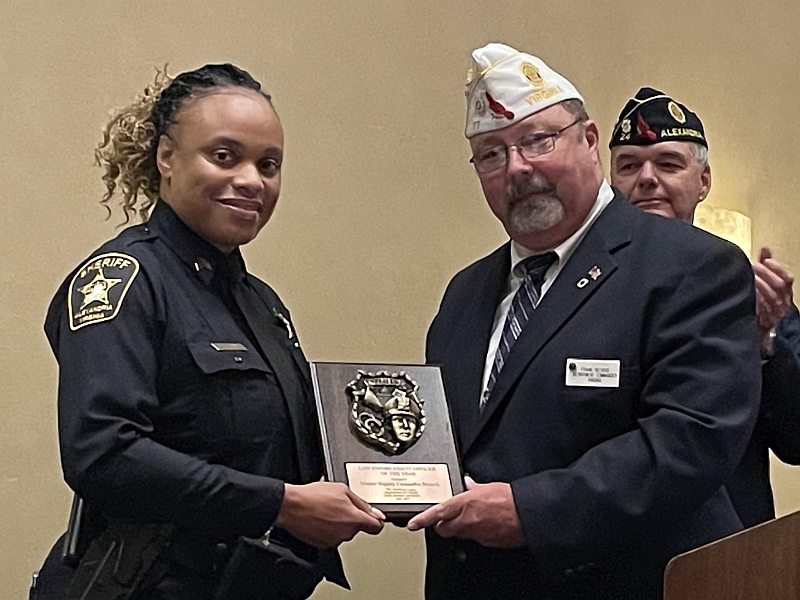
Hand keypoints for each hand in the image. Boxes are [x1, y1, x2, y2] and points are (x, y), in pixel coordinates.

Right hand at [275, 481, 384, 547]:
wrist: (291, 506)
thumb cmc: (313, 496)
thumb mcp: (342, 489)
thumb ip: (362, 503)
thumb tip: (376, 513)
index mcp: (354, 519)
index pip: (376, 527)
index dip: (376, 520)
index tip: (373, 517)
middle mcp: (346, 533)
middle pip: (358, 528)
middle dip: (353, 518)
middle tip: (341, 505)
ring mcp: (334, 540)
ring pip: (345, 532)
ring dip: (340, 523)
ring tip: (327, 510)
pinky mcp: (323, 544)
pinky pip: (332, 536)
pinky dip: (329, 529)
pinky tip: (321, 518)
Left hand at [406, 477, 524, 547]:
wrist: (528, 515)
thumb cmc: (512, 498)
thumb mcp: (490, 486)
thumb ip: (474, 487)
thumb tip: (468, 484)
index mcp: (466, 503)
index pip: (438, 512)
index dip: (423, 519)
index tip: (413, 524)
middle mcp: (468, 520)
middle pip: (444, 529)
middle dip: (441, 525)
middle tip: (443, 519)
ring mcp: (477, 534)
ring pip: (459, 535)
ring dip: (458, 529)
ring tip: (468, 519)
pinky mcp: (487, 542)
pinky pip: (475, 539)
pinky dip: (475, 533)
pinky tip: (484, 526)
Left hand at [753, 247, 793, 345]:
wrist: (759, 327)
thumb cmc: (764, 301)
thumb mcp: (768, 282)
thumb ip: (766, 265)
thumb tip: (765, 249)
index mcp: (786, 292)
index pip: (787, 278)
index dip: (777, 268)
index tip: (766, 260)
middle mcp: (782, 303)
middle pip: (777, 285)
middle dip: (763, 273)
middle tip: (750, 266)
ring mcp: (773, 313)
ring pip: (768, 296)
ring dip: (756, 284)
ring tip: (745, 276)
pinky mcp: (763, 321)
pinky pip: (759, 308)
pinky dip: (752, 298)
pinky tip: (744, 292)